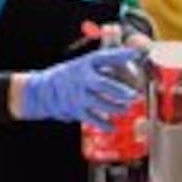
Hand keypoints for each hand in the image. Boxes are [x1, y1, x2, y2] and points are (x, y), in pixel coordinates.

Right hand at [20, 48, 139, 128]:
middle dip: (120, 90)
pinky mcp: (75, 109)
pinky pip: (91, 118)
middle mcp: (82, 77)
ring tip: (127, 109)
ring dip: (115, 107)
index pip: (105, 56)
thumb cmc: (74, 74)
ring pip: (98, 102)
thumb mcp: (88, 63)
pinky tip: (113, 127)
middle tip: (136, 95)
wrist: (44, 90)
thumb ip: (110, 61)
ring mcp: (78, 94)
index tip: (137, 54)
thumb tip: (136, 57)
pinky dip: (102, 124)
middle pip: (103, 84)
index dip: (121, 55)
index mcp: (87, 62)